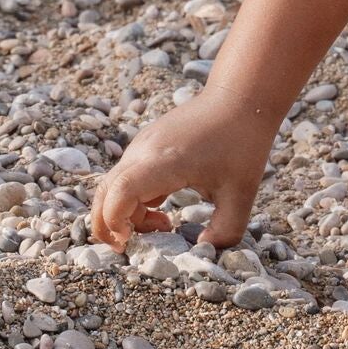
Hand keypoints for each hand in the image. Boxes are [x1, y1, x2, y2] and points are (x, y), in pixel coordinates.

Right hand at [90, 91, 273, 250]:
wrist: (242, 96)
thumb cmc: (242, 141)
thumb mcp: (241, 193)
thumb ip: (225, 230)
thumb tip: (204, 252)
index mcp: (162, 162)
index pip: (117, 194)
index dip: (114, 224)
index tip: (130, 244)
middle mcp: (144, 151)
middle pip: (105, 192)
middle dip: (109, 225)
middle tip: (131, 247)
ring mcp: (143, 145)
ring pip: (114, 185)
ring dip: (126, 212)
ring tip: (163, 225)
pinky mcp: (148, 144)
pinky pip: (128, 176)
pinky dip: (134, 199)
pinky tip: (163, 208)